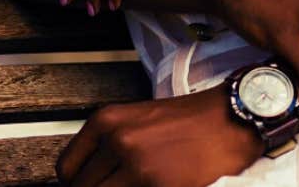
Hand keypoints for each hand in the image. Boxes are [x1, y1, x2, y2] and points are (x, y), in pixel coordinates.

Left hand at [56, 85, 260, 186]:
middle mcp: (119, 141)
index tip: (82, 184)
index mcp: (108, 120)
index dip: (74, 183)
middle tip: (118, 183)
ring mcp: (139, 167)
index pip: (67, 167)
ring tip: (135, 184)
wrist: (231, 120)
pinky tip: (154, 186)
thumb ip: (108, 144)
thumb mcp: (137, 119)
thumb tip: (86, 175)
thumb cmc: (190, 119)